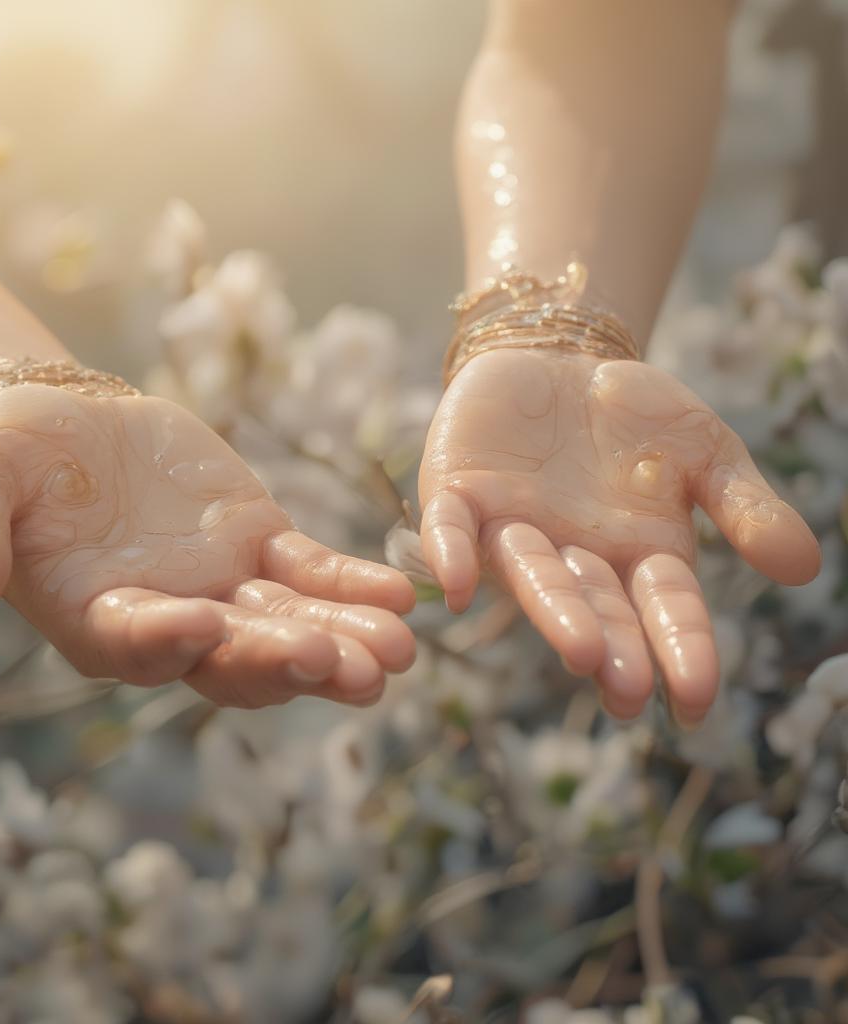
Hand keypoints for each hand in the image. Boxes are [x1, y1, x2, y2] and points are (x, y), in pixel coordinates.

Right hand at [0, 385, 414, 707]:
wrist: (72, 421)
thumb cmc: (14, 455)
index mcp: (96, 618)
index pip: (134, 642)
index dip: (167, 639)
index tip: (207, 626)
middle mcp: (168, 620)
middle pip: (231, 657)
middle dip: (286, 661)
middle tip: (347, 670)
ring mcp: (224, 587)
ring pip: (288, 623)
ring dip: (343, 639)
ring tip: (398, 655)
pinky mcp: (261, 545)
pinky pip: (312, 571)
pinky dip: (353, 584)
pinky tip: (400, 597)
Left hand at [419, 348, 819, 724]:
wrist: (559, 357)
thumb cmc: (636, 416)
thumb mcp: (705, 450)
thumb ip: (744, 506)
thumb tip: (805, 568)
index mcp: (638, 553)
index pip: (664, 609)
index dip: (680, 652)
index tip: (695, 703)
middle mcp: (573, 554)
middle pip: (595, 606)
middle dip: (612, 647)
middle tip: (627, 693)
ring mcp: (513, 526)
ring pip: (531, 574)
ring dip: (551, 610)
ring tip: (579, 651)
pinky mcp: (459, 493)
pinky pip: (450, 529)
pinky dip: (450, 555)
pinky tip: (456, 588)